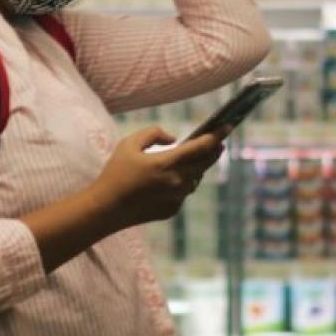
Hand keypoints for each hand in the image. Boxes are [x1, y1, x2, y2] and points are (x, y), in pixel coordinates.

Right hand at [89, 125, 225, 232]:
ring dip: (198, 167)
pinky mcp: (173, 210)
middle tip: (219, 141)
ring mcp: (177, 198)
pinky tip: (175, 178)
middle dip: (214, 150)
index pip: (201, 146)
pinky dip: (183, 182)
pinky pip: (184, 192)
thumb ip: (154, 133)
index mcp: (167, 163)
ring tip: (198, 158)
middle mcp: (177, 181)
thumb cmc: (116, 173)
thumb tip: (173, 138)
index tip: (228, 125)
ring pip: (196, 178)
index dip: (217, 135)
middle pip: (205, 162)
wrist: (107, 208)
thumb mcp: (129, 144)